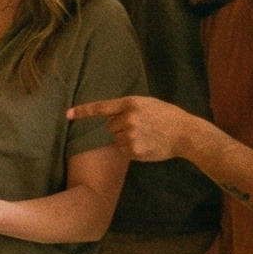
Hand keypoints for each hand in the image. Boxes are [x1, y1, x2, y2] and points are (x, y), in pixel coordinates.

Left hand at [66, 96, 207, 162]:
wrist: (184, 133)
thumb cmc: (167, 116)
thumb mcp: (147, 104)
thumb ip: (128, 108)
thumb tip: (111, 118)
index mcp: (131, 103)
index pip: (102, 107)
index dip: (83, 111)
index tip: (68, 114)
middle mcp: (128, 118)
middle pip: (109, 126)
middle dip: (119, 127)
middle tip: (139, 126)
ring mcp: (130, 135)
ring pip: (116, 139)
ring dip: (125, 139)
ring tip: (145, 136)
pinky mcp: (133, 150)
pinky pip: (123, 150)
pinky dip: (131, 149)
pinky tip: (146, 144)